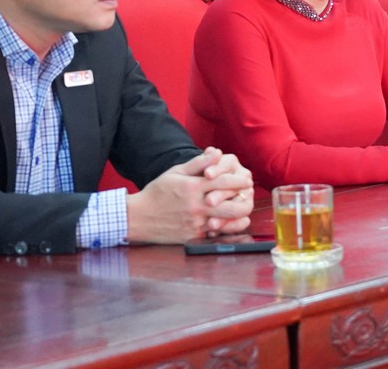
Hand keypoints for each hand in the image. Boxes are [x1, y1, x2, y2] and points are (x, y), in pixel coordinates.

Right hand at [125, 148, 254, 242]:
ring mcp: (196, 222)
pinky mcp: (194, 236)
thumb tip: (217, 152)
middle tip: (249, 195)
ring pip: (228, 222)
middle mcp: (197, 205)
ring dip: (240, 216)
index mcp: (193, 187)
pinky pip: (216, 233)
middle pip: (233, 205)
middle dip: (245, 199)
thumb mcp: (175, 172)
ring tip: (244, 209)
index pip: (225, 182)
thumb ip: (198, 163)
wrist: (139, 217)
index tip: (246, 179)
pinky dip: (226, 228)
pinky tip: (230, 223)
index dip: (239, 180)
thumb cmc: (158, 192)